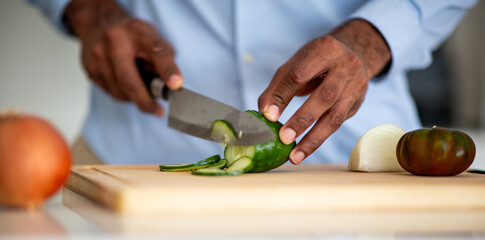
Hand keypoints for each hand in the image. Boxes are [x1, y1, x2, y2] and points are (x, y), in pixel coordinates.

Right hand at [64, 0, 182, 115]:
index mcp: (137, 32)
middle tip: (158, 110)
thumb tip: (171, 84)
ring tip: (142, 88)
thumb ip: (164, 59)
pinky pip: (111, 92)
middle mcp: (114, 42)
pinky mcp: (90, 69)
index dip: (168, 70)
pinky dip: (123, 94)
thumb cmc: (132, 35)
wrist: (99, 24)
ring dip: (134, 97)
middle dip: (145, 101)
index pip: (157, 52)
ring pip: (119, 92)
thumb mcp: (154, 38)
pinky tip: (127, 84)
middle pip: (129, 81)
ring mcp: (98, 56)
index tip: (176, 85)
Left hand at [258, 19, 390, 163]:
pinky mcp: (357, 102)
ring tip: (294, 156)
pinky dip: (319, 139)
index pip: (300, 75)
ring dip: (313, 138)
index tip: (269, 116)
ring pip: (335, 116)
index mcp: (325, 49)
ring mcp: (355, 85)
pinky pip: (338, 124)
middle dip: (302, 120)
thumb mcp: (295, 65)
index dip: (283, 96)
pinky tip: (304, 150)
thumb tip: (263, 113)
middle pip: (324, 96)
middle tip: (284, 138)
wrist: (353, 54)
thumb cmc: (315, 62)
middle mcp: (345, 66)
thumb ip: (277, 87)